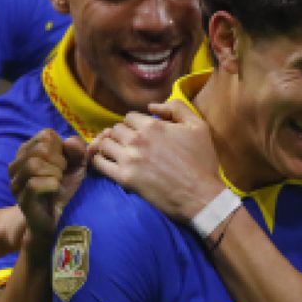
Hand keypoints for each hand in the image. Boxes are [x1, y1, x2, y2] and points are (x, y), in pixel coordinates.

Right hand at [9, 130, 87, 262]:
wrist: (52, 218)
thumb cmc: (62, 189)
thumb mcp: (77, 167)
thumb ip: (78, 150)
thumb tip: (69, 141)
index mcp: (27, 151)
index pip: (46, 135)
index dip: (61, 146)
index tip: (64, 161)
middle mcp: (17, 164)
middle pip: (40, 149)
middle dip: (59, 160)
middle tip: (62, 172)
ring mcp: (16, 182)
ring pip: (33, 165)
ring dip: (54, 172)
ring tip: (58, 180)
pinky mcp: (21, 198)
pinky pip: (33, 184)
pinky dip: (51, 185)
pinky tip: (55, 190)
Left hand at [90, 101, 224, 220]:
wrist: (200, 195)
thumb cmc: (202, 161)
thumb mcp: (198, 126)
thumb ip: (176, 108)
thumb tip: (151, 107)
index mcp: (153, 125)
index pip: (129, 117)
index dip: (134, 124)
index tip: (140, 134)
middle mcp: (137, 139)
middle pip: (115, 129)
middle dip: (122, 135)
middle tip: (130, 146)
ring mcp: (129, 159)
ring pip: (105, 144)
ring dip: (110, 146)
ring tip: (119, 154)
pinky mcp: (125, 178)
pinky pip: (99, 163)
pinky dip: (99, 160)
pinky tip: (108, 163)